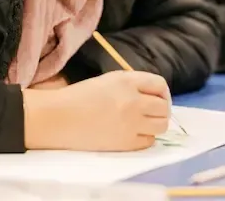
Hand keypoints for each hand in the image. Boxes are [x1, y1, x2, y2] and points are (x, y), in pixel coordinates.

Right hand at [23, 70, 169, 151]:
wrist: (59, 118)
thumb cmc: (80, 96)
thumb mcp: (108, 80)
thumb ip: (131, 85)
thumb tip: (153, 97)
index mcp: (127, 81)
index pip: (160, 84)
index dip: (161, 92)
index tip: (156, 98)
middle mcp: (134, 101)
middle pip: (164, 107)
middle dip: (160, 109)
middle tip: (150, 113)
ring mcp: (132, 123)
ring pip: (161, 125)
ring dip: (155, 124)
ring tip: (143, 124)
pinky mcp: (126, 143)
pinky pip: (149, 141)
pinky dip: (145, 138)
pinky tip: (132, 134)